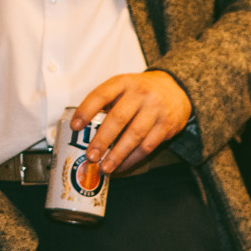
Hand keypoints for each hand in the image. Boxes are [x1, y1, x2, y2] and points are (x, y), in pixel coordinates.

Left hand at [75, 71, 192, 174]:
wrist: (176, 90)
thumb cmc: (142, 92)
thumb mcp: (124, 87)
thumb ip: (108, 102)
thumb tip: (85, 128)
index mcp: (123, 82)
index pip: (101, 95)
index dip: (86, 111)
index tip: (75, 127)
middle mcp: (140, 94)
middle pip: (118, 118)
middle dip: (102, 140)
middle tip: (91, 156)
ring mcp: (155, 110)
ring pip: (134, 135)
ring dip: (117, 154)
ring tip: (105, 167)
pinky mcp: (166, 126)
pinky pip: (147, 146)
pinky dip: (132, 159)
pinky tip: (122, 166)